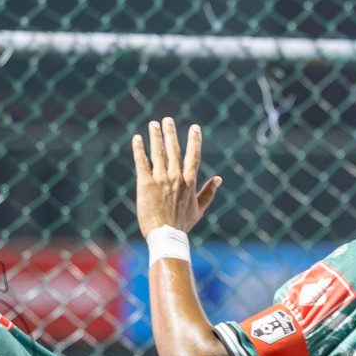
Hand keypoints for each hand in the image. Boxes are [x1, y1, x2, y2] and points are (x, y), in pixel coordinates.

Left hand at [132, 117, 222, 236]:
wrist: (165, 235)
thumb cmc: (182, 225)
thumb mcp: (199, 209)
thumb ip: (208, 193)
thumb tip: (218, 179)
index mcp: (189, 182)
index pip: (193, 156)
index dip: (194, 140)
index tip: (195, 128)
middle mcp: (176, 177)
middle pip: (174, 149)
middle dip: (170, 133)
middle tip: (167, 120)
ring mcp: (161, 179)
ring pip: (158, 152)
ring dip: (155, 136)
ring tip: (153, 124)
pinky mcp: (146, 183)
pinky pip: (142, 162)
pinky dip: (139, 149)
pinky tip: (137, 138)